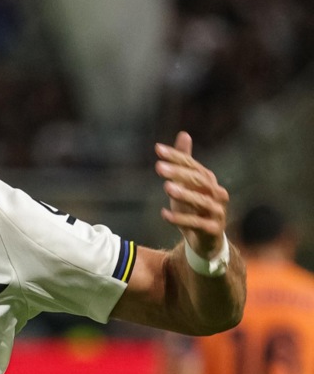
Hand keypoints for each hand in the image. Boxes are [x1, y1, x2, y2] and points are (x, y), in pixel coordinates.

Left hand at [155, 131, 228, 258]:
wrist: (207, 240)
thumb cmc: (194, 208)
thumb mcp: (187, 185)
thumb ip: (185, 162)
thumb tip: (184, 134)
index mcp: (208, 181)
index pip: (192, 165)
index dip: (176, 156)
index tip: (157, 149)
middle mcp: (216, 194)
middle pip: (198, 181)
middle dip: (179, 173)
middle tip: (158, 167)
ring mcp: (216, 212)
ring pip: (201, 202)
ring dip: (184, 194)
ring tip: (166, 187)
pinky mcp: (212, 230)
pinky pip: (197, 224)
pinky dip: (181, 219)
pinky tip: (164, 215)